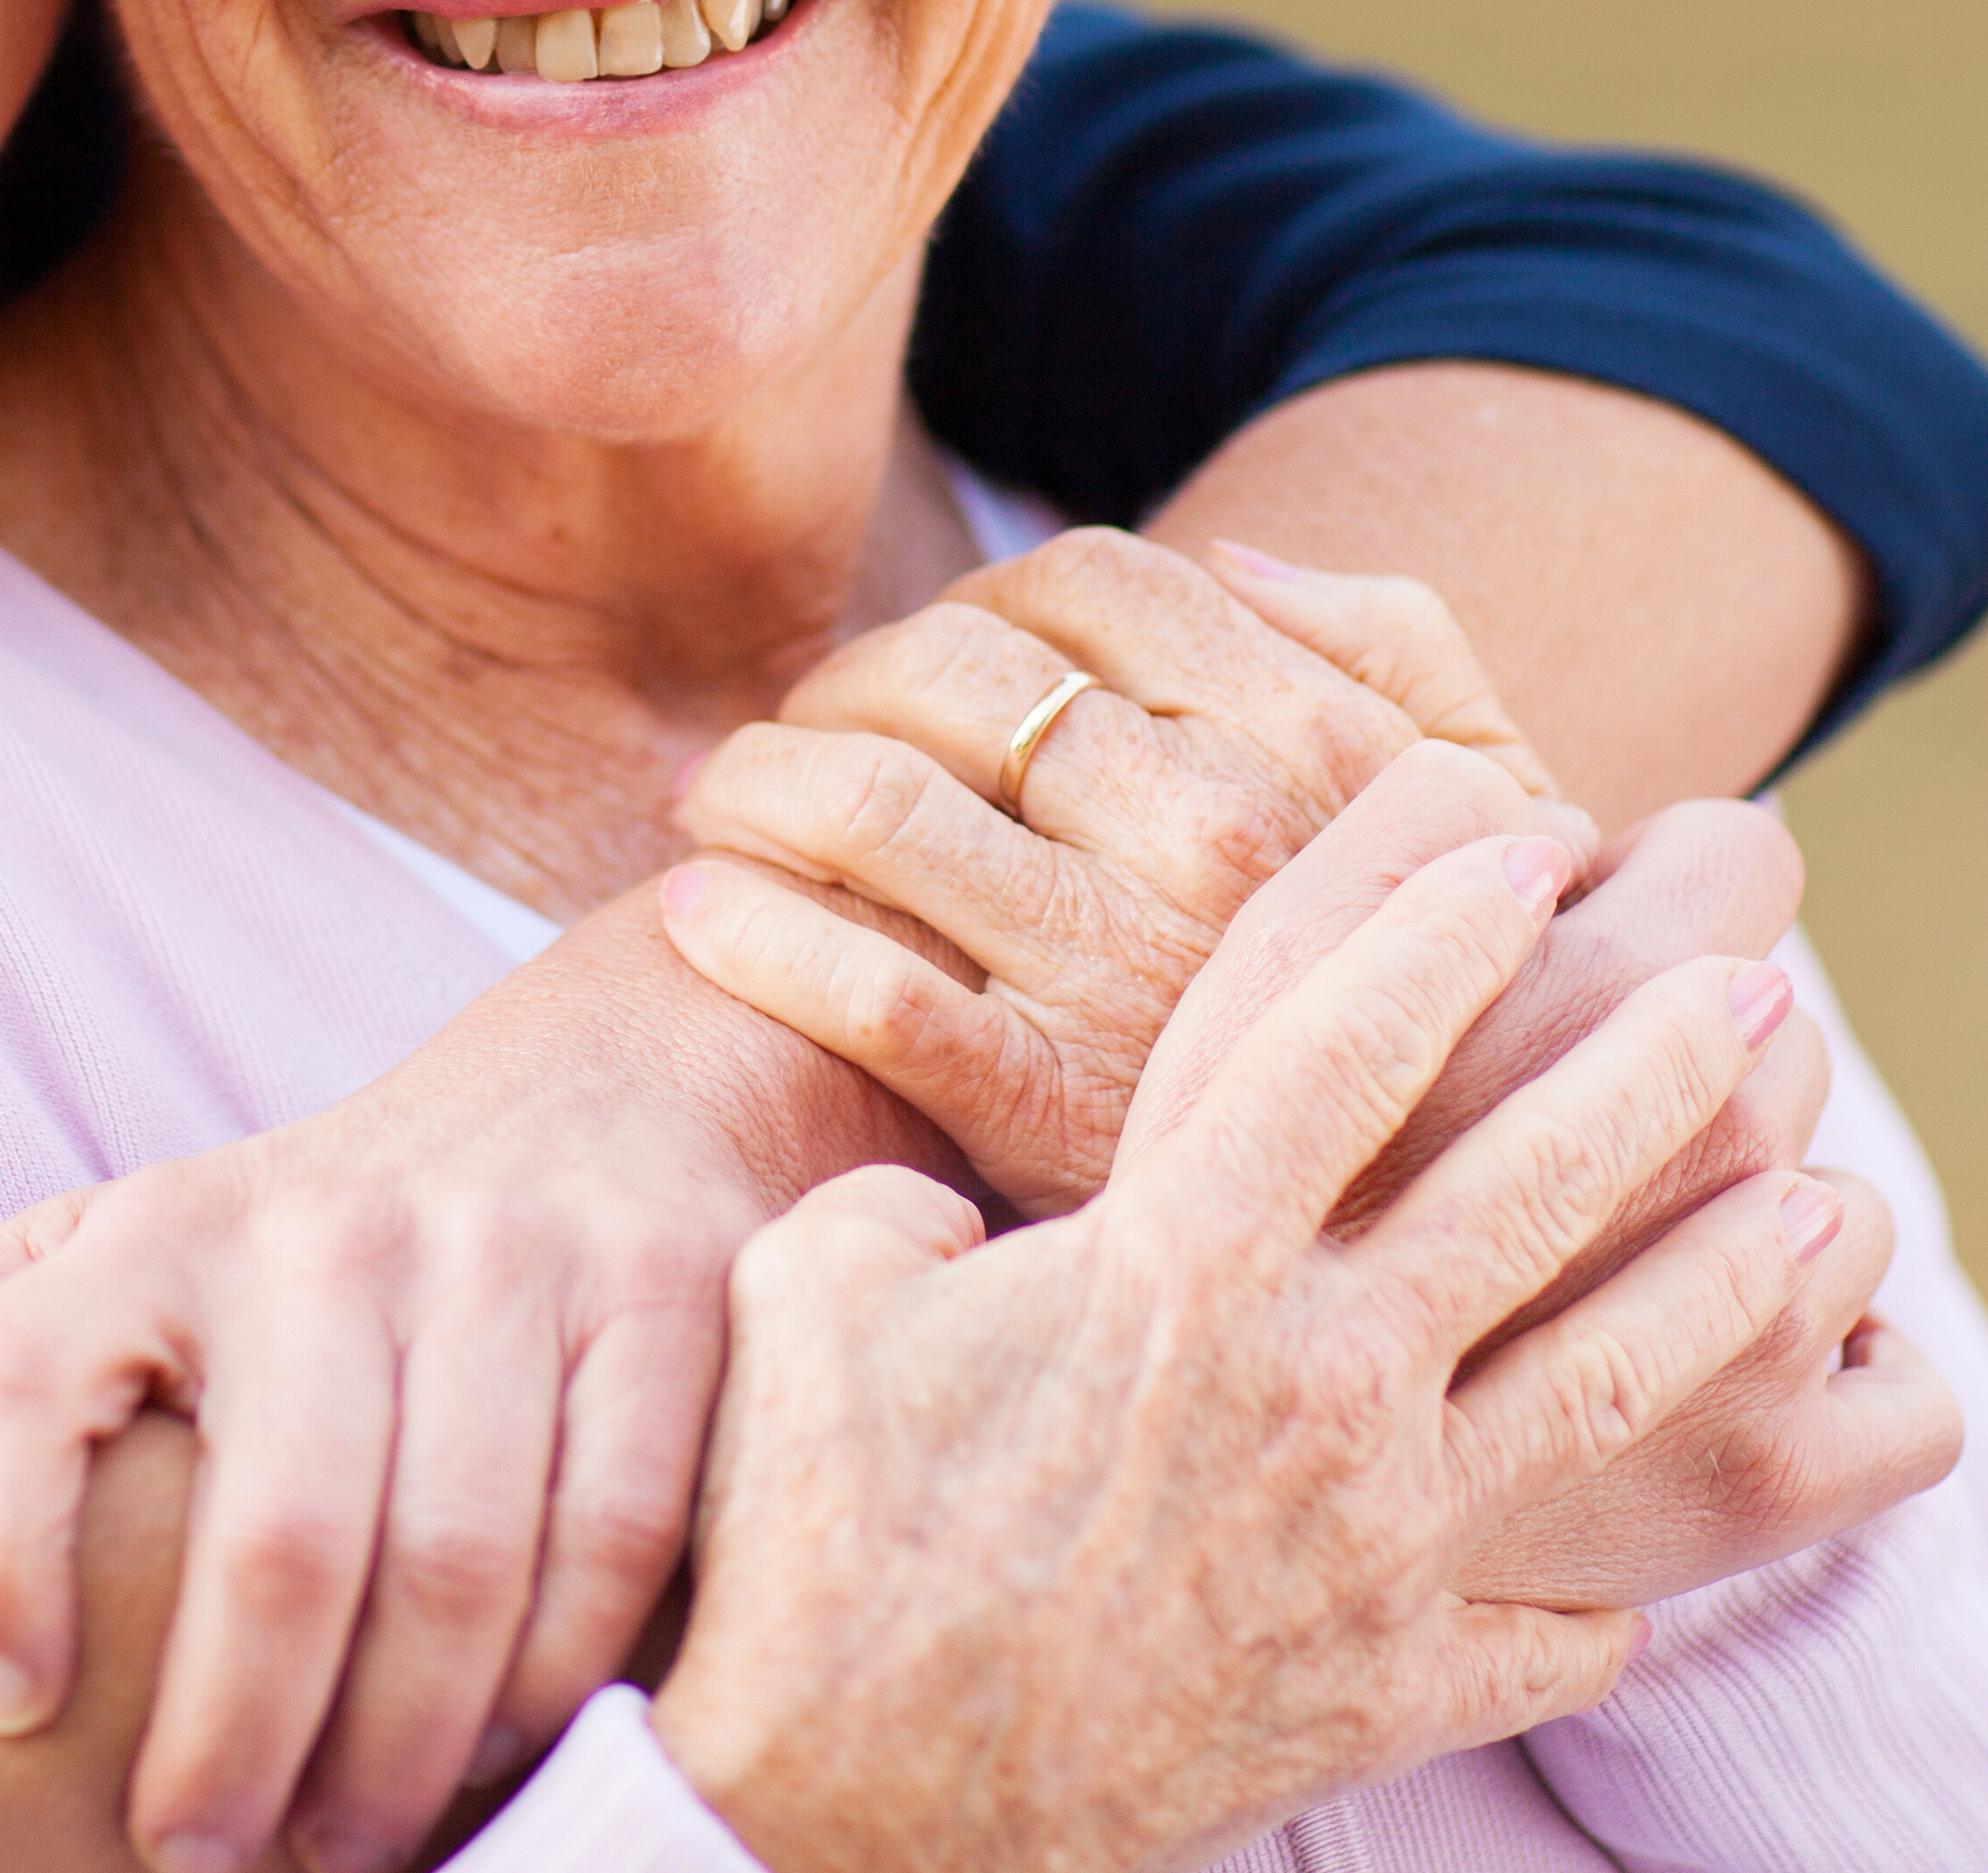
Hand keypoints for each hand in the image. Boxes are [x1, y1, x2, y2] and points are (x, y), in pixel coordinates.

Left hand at [0, 890, 917, 1872]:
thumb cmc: (315, 1229)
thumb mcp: (116, 1240)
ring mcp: (507, 1258)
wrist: (602, 1083)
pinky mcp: (662, 1297)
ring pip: (459, 1563)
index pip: (15, 1368)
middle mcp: (329, 1232)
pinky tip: (507, 1765)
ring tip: (345, 1857)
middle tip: (202, 1866)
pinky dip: (562, 1689)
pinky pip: (613, 1544)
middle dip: (238, 1751)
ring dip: (401, 1758)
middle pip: (281, 1533)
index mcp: (159, 1230)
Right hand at [650, 804, 1839, 1872]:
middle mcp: (1305, 1391)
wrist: (836, 1793)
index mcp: (1169, 1272)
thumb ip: (899, 1204)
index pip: (1339, 1047)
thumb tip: (942, 1206)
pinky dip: (1604, 1590)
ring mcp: (1366, 1550)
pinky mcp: (1378, 1687)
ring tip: (1812, 1210)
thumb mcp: (811, 1293)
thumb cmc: (800, 1523)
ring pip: (1596, 1388)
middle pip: (1525, 1197)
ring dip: (1717, 1285)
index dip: (1433, 923)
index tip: (1511, 835)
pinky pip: (1550, 1635)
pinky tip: (1635, 1560)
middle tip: (1749, 992)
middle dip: (1646, 1074)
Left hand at [663, 532, 1557, 1204]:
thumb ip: (1392, 643)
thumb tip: (1229, 552)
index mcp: (1315, 741)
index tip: (922, 654)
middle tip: (788, 728)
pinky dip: (746, 927)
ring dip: (756, 781)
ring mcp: (1122, 970)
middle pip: (948, 676)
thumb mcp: (1493, 797)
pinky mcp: (1037, 1105)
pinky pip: (852, 981)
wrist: (1450, 1242)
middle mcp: (1215, 839)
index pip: (1080, 584)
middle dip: (839, 683)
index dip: (973, 598)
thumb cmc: (1460, 999)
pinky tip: (693, 910)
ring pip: (871, 805)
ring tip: (717, 798)